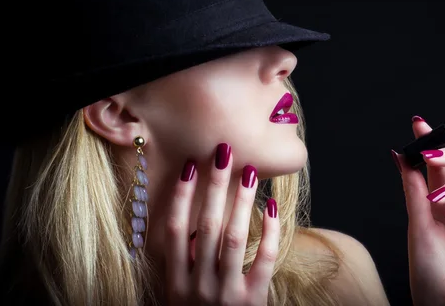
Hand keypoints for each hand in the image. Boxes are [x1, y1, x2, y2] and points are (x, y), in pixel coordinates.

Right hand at [165, 144, 278, 304]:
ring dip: (240, 201)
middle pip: (205, 227)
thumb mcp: (178, 296)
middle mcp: (197, 288)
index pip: (173, 231)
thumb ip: (182, 264)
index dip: (180, 197)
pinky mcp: (253, 301)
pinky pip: (263, 259)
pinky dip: (268, 231)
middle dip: (214, 187)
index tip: (190, 167)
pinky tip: (271, 206)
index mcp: (174, 284)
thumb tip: (188, 223)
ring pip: (233, 237)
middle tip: (223, 153)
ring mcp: (226, 294)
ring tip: (248, 172)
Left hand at [393, 118, 444, 305]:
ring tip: (440, 202)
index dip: (434, 139)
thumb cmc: (427, 268)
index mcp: (442, 198)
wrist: (442, 301)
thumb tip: (399, 155)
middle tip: (431, 154)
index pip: (441, 162)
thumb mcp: (416, 222)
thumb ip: (413, 187)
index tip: (418, 123)